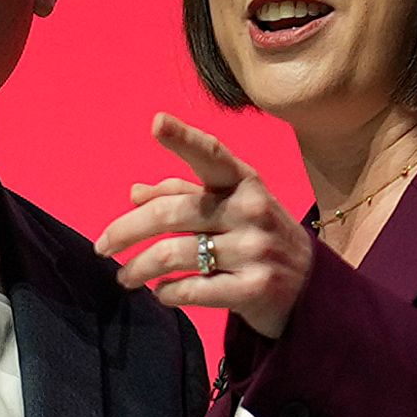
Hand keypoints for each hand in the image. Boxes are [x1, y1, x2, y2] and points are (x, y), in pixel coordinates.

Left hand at [94, 114, 313, 337]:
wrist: (314, 290)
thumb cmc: (258, 237)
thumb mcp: (231, 208)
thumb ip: (184, 195)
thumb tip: (134, 193)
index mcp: (243, 183)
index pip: (212, 155)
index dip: (184, 138)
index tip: (156, 122)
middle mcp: (251, 210)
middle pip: (172, 213)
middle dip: (126, 230)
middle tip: (102, 246)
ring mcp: (255, 251)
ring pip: (175, 254)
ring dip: (139, 268)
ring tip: (124, 277)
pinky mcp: (255, 290)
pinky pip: (194, 290)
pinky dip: (167, 293)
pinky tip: (160, 293)